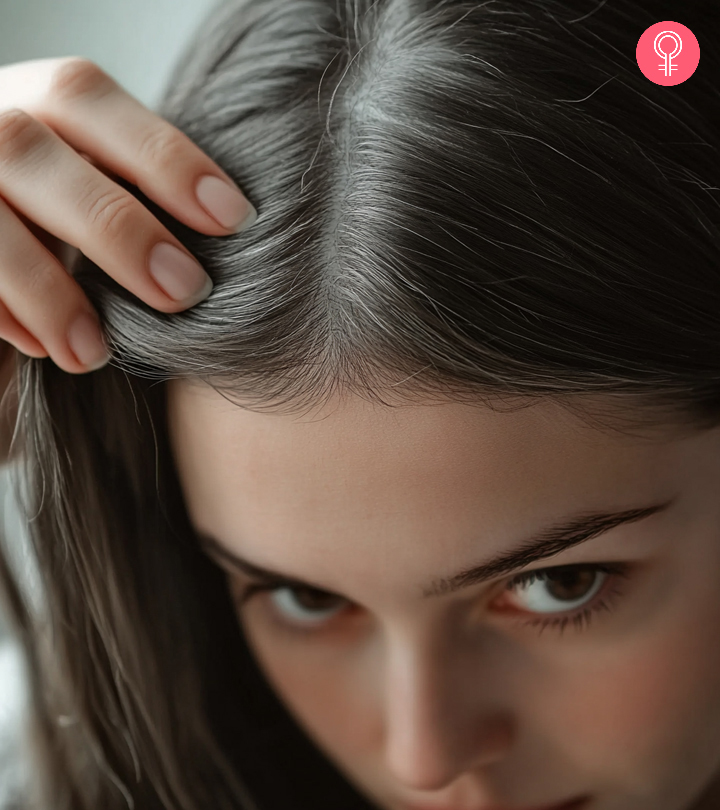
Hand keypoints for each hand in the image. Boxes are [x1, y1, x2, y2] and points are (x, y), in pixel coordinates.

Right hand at [0, 56, 255, 375]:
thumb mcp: (98, 191)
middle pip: (25, 147)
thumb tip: (228, 231)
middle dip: (114, 225)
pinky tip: (47, 351)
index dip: (161, 154)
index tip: (234, 219)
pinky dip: (4, 313)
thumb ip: (132, 193)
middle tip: (184, 292)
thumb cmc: (65, 223)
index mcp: (29, 103)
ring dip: (47, 290)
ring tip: (96, 353)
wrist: (0, 255)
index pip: (85, 95)